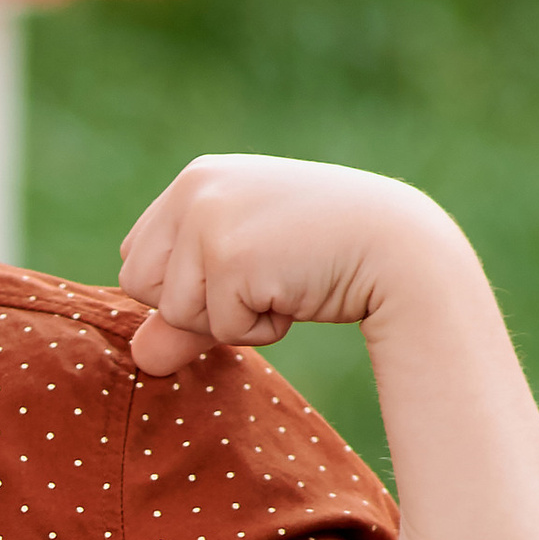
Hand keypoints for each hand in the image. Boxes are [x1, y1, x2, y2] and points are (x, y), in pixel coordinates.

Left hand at [119, 154, 471, 378]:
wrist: (400, 249)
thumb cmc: (323, 258)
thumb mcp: (244, 276)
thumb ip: (185, 315)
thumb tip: (141, 358)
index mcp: (195, 181)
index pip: (137, 261)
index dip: (184, 288)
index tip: (242, 271)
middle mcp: (194, 189)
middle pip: (141, 287)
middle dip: (197, 306)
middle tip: (261, 278)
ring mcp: (210, 219)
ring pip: (176, 314)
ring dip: (232, 319)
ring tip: (282, 281)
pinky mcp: (231, 256)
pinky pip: (221, 330)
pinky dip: (261, 330)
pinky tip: (298, 291)